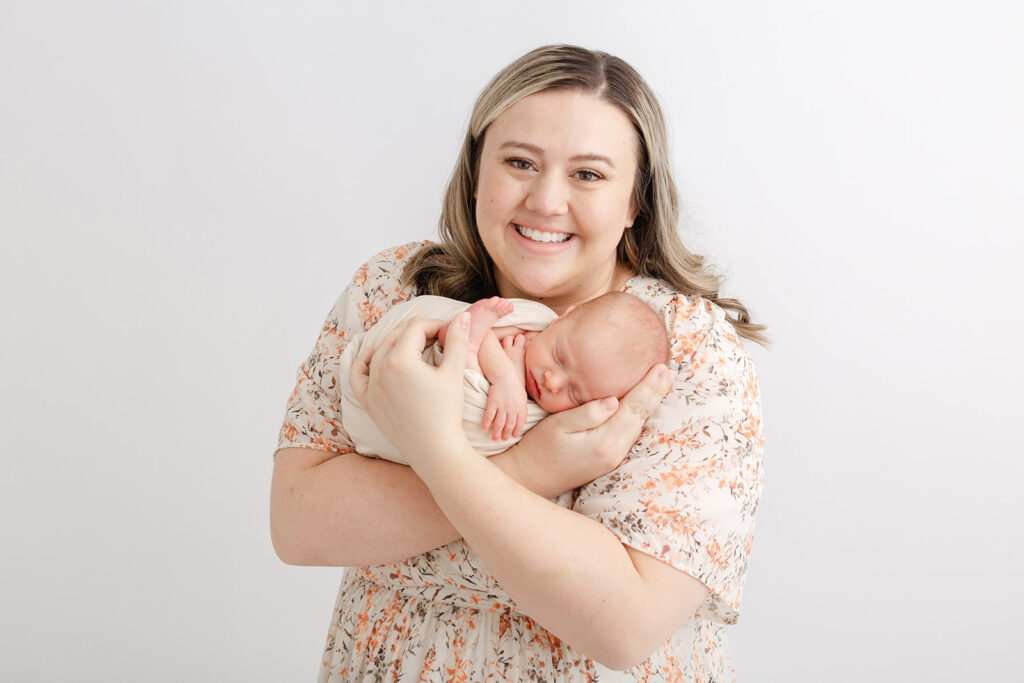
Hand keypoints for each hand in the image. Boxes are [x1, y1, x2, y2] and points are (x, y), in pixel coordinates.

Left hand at [350, 313, 472, 464]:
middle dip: (418, 332)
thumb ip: (457, 340)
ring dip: (398, 343)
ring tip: (417, 346)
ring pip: (379, 351)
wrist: (435, 450)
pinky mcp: (369, 402)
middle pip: (397, 336)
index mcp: (399, 359)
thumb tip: (462, 316)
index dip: (435, 324)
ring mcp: (371, 386)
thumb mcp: (454, 372)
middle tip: (438, 337)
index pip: (416, 327)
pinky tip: (373, 354)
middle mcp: (379, 369)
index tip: (450, 331)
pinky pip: (358, 375)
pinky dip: (364, 362)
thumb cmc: (446, 412)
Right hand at [482, 376, 527, 440]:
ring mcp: (502, 406)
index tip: (513, 435)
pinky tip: (484, 429)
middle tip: (502, 439)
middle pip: (509, 425)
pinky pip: (489, 416)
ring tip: (494, 439)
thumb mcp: (522, 396)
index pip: (519, 423)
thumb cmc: (513, 384)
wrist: (504, 374)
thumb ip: (522, 406)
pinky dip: (487, 423)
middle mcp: (512, 409)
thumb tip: (521, 416)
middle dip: (506, 434)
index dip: (516, 430)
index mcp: (521, 407)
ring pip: (499, 423)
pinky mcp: (493, 403)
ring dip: (496, 432)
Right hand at [504, 364, 673, 497]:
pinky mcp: (609, 459)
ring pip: (638, 426)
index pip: (633, 408)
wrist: (531, 477)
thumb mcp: (559, 425)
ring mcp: (613, 458)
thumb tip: (612, 400)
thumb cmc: (540, 447)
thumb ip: (587, 413)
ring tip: (661, 383)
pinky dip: (639, 415)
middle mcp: (614, 452)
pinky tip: (643, 405)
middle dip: (656, 393)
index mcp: (603, 441)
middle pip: (641, 417)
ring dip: (650, 404)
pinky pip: (630, 433)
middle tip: (668, 371)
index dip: (649, 387)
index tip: (661, 368)